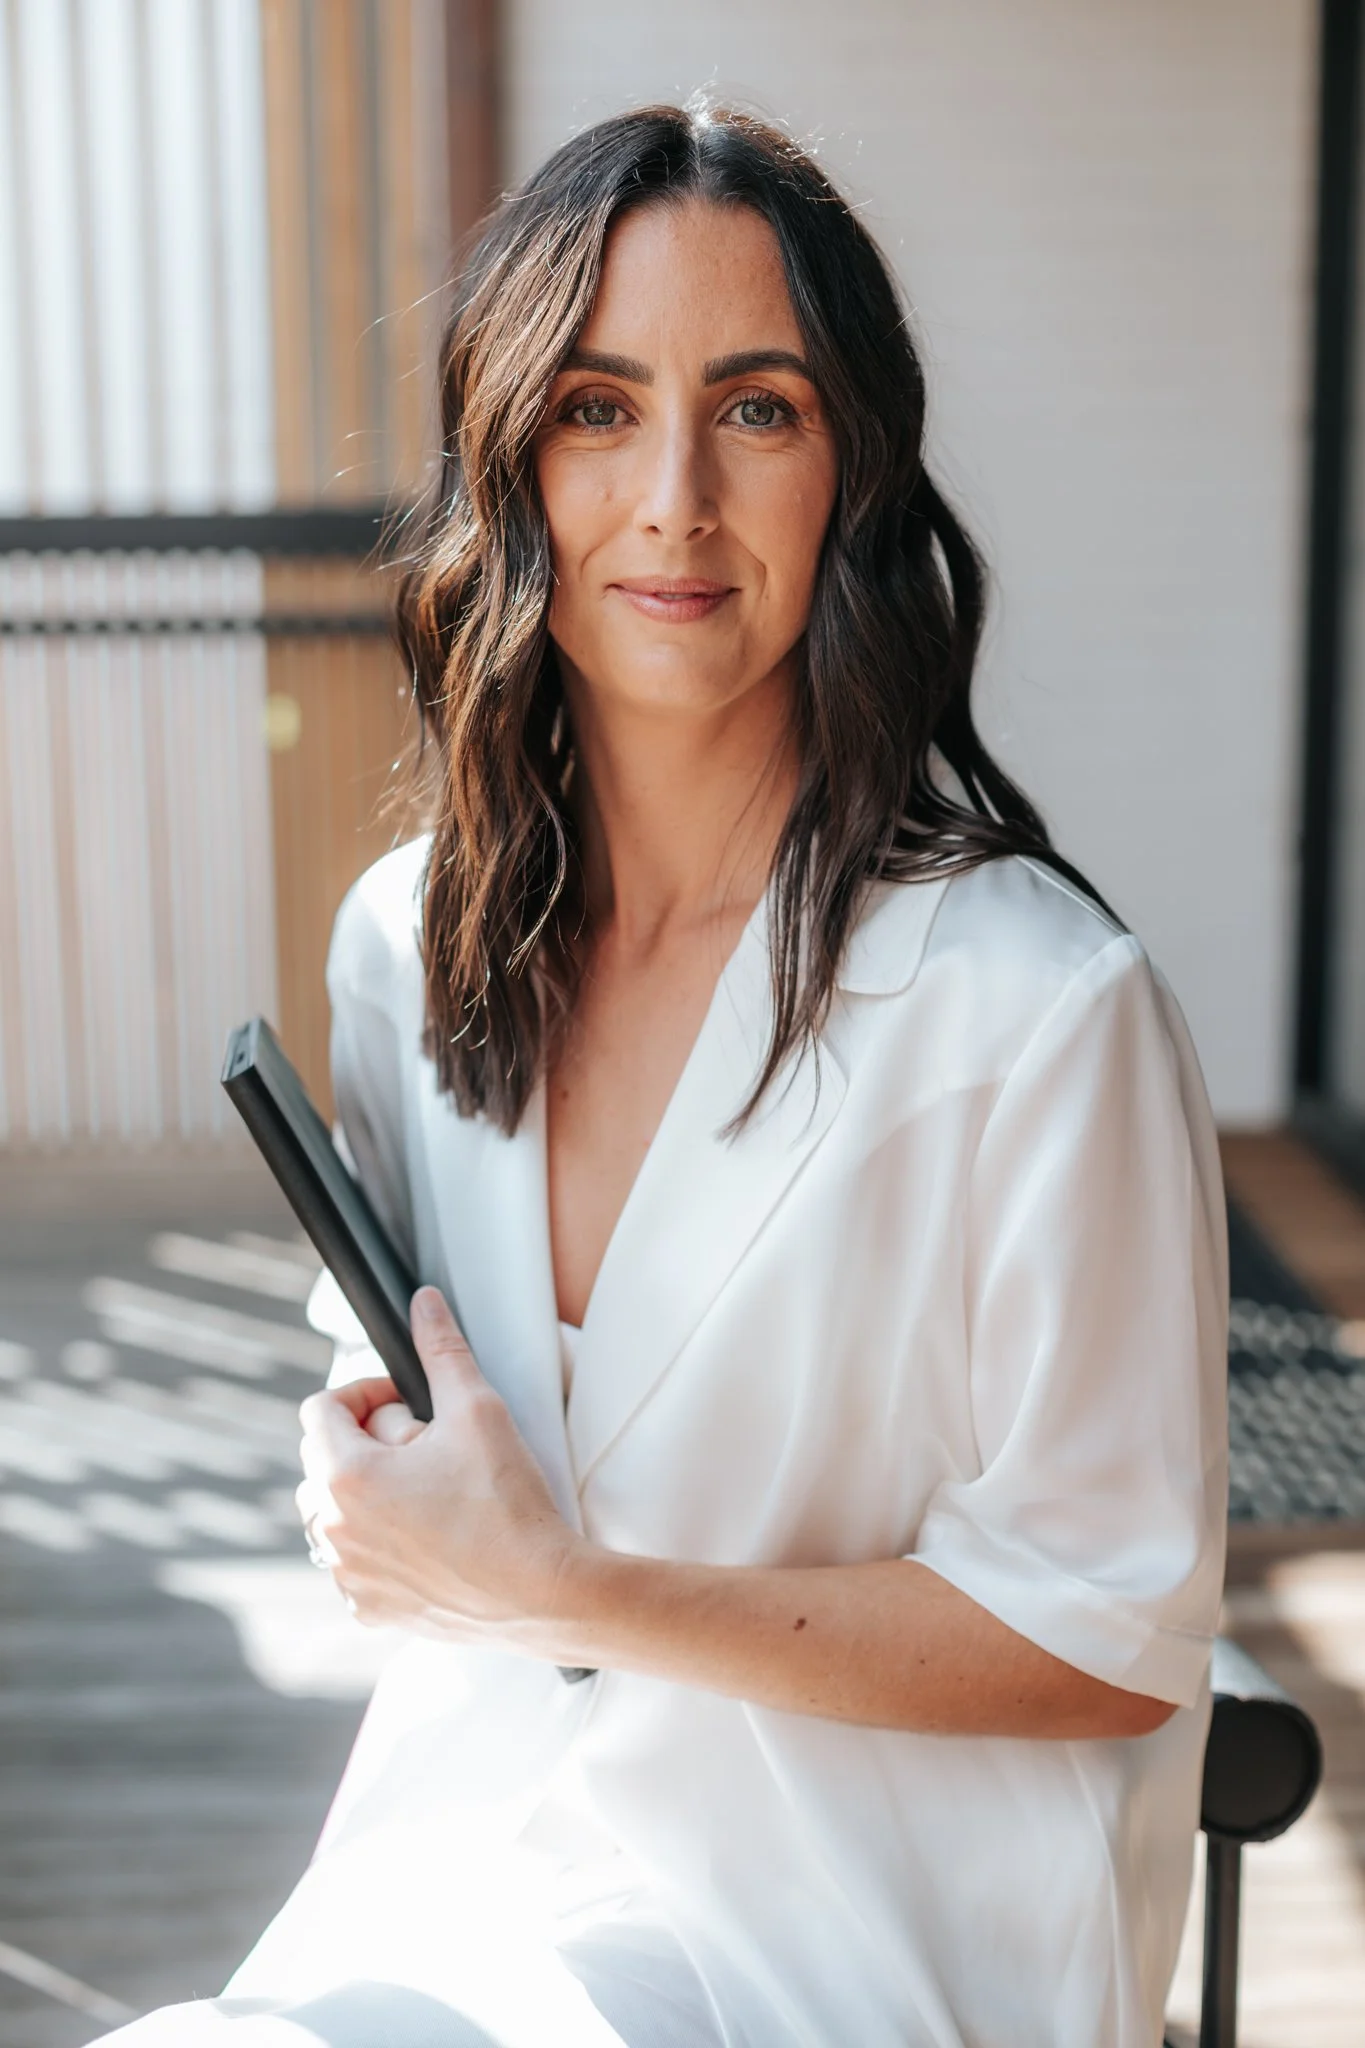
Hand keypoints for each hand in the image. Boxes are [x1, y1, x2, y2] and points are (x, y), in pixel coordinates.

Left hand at [294, 1287, 583, 1647]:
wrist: (543, 1591)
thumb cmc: (508, 1504)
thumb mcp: (477, 1409)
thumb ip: (441, 1349)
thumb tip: (424, 1304)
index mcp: (347, 1476)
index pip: (321, 1408)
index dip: (366, 1392)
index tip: (407, 1402)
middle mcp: (334, 1529)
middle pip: (324, 1459)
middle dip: (368, 1444)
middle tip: (429, 1449)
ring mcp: (348, 1574)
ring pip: (335, 1512)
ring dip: (368, 1494)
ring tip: (429, 1492)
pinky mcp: (370, 1607)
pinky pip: (353, 1562)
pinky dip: (379, 1544)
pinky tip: (430, 1536)